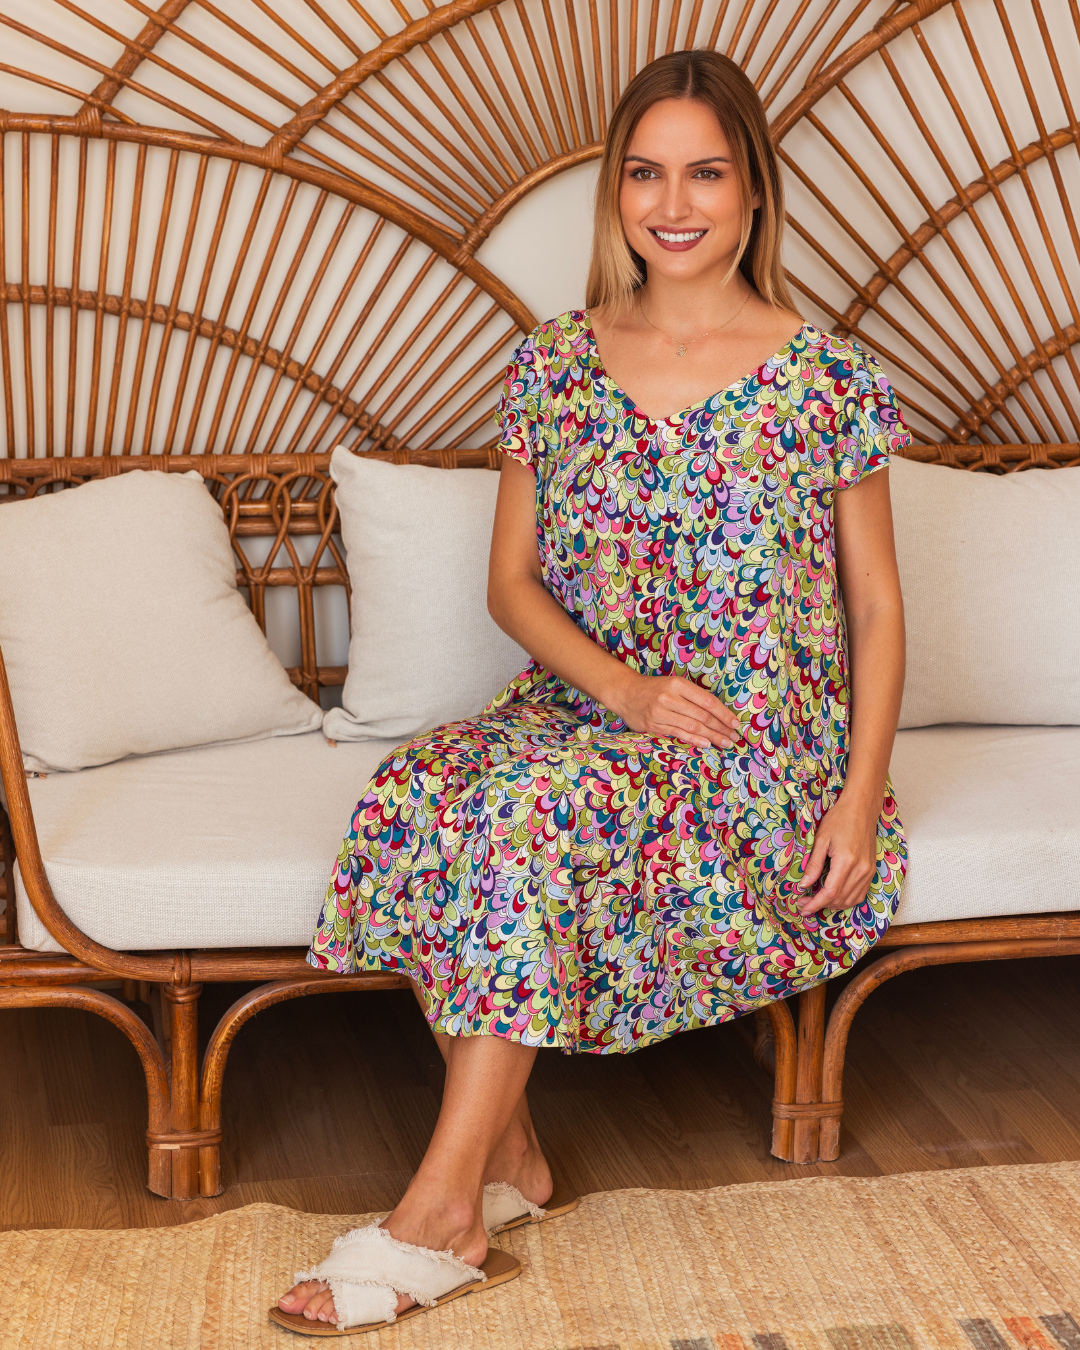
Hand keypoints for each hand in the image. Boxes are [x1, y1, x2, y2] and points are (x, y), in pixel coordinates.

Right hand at [609, 672, 742, 749]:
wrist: (625, 692)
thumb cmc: (654, 688)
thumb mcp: (673, 683)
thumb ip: (693, 696)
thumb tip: (719, 712)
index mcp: (678, 684)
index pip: (707, 701)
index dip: (724, 713)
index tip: (735, 723)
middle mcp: (670, 698)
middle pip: (702, 716)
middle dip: (721, 728)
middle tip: (735, 737)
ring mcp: (661, 712)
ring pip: (693, 727)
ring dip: (712, 737)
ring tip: (725, 743)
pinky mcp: (654, 725)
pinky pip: (678, 734)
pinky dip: (694, 740)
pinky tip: (707, 744)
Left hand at [796, 793, 878, 916]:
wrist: (862, 809)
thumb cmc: (839, 820)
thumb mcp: (821, 839)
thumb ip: (813, 864)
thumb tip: (803, 885)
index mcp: (847, 861)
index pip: (830, 893)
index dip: (815, 903)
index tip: (802, 908)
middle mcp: (861, 870)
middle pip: (840, 899)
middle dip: (821, 905)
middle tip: (804, 903)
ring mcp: (869, 871)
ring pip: (851, 900)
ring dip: (834, 905)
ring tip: (817, 901)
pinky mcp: (871, 871)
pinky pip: (860, 894)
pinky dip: (846, 900)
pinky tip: (834, 896)